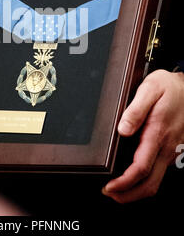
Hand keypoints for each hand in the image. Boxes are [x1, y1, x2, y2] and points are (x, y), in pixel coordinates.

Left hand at [102, 69, 183, 202]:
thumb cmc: (170, 87)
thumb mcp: (150, 89)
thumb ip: (135, 110)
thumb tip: (123, 129)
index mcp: (158, 133)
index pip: (140, 168)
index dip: (124, 183)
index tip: (109, 187)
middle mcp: (166, 147)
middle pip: (150, 184)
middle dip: (129, 195)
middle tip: (110, 194)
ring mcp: (172, 151)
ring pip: (156, 181)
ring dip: (136, 190)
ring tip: (118, 189)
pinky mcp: (173, 150)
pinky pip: (160, 172)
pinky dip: (146, 181)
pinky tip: (133, 176)